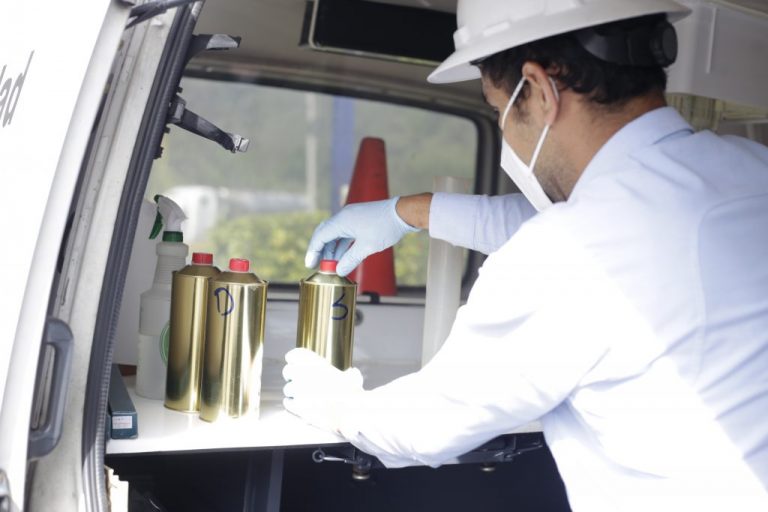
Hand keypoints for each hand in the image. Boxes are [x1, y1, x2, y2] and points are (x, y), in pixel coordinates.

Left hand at [282, 348, 363, 432]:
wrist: (350, 413)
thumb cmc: (354, 396)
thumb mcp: (353, 379)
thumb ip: (350, 375)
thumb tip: (352, 372)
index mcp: (316, 363)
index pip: (295, 355)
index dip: (293, 358)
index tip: (292, 361)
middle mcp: (304, 373)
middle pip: (287, 371)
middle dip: (290, 376)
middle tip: (297, 381)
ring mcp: (299, 390)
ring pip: (287, 389)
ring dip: (292, 392)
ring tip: (301, 397)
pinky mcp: (297, 406)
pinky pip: (288, 403)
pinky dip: (292, 405)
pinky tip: (298, 406)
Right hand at [304, 197, 418, 275]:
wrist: (402, 214)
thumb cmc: (385, 227)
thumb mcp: (367, 247)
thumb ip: (350, 260)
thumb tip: (339, 271)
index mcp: (342, 220)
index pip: (320, 236)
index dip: (313, 251)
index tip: (310, 264)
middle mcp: (344, 216)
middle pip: (325, 234)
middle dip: (321, 251)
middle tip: (319, 266)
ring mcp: (351, 217)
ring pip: (335, 234)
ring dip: (332, 249)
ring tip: (332, 265)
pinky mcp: (359, 220)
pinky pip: (345, 233)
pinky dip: (342, 245)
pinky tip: (343, 257)